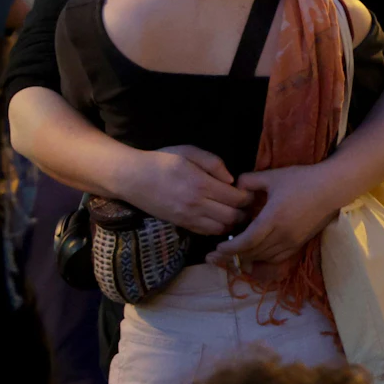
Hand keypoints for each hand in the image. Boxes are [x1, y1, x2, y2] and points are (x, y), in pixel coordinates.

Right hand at [119, 145, 253, 235]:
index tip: (251, 192)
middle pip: (231, 217)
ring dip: (231, 222)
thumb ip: (214, 163)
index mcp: (201, 184)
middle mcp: (196, 204)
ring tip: (234, 212)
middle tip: (246, 205)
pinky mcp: (180, 224)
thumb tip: (231, 180)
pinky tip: (219, 218)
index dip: (248, 197)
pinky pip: (205, 233)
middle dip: (243, 212)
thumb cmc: (162, 160)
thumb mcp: (189, 151)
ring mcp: (187, 217)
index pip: (235, 198)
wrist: (132, 178)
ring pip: (220, 229)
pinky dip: (217, 228)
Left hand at [208, 163, 347, 269]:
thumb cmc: (303, 180)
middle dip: (232, 257)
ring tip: (232, 255)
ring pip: (263, 258)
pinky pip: (276, 258)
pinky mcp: (299, 243)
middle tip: (215, 257)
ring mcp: (292, 241)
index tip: (216, 248)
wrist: (332, 187)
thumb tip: (235, 186)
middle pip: (252, 253)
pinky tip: (255, 254)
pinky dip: (262, 259)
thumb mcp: (274, 176)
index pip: (246, 241)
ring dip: (246, 258)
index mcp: (273, 218)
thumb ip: (251, 180)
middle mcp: (282, 234)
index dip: (229, 248)